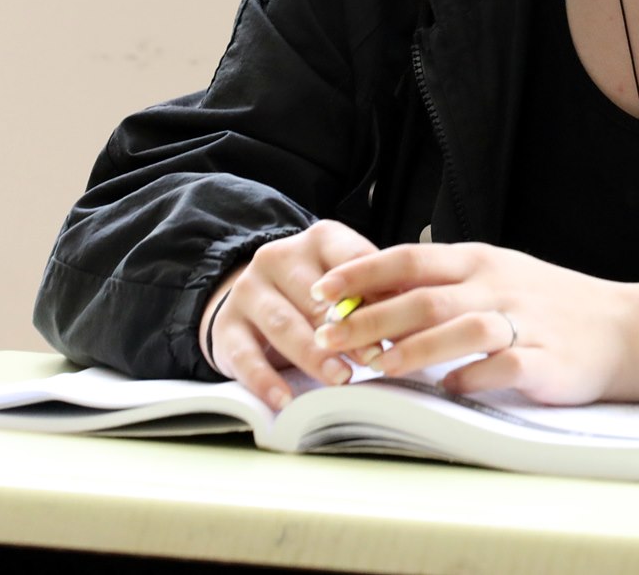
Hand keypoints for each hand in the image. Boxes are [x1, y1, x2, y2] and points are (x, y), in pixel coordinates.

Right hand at [201, 219, 378, 410]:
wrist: (255, 298)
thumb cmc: (317, 294)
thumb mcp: (348, 284)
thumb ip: (375, 296)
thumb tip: (413, 322)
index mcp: (319, 239)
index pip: (350, 259)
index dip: (374, 292)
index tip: (395, 323)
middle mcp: (277, 257)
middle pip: (315, 295)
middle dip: (346, 329)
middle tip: (374, 358)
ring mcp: (247, 291)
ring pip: (282, 323)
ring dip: (313, 354)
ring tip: (340, 378)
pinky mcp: (226, 326)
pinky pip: (244, 356)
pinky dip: (266, 380)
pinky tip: (285, 399)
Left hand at [307, 242, 638, 404]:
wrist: (625, 329)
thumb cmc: (548, 305)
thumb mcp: (495, 277)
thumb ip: (443, 284)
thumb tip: (373, 294)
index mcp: (480, 261)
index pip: (410, 257)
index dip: (361, 273)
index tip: (320, 290)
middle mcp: (498, 286)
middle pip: (424, 296)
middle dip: (368, 318)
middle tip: (326, 338)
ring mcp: (524, 323)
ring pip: (460, 328)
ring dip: (414, 349)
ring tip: (379, 367)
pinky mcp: (546, 361)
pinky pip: (502, 368)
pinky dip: (471, 378)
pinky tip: (449, 389)